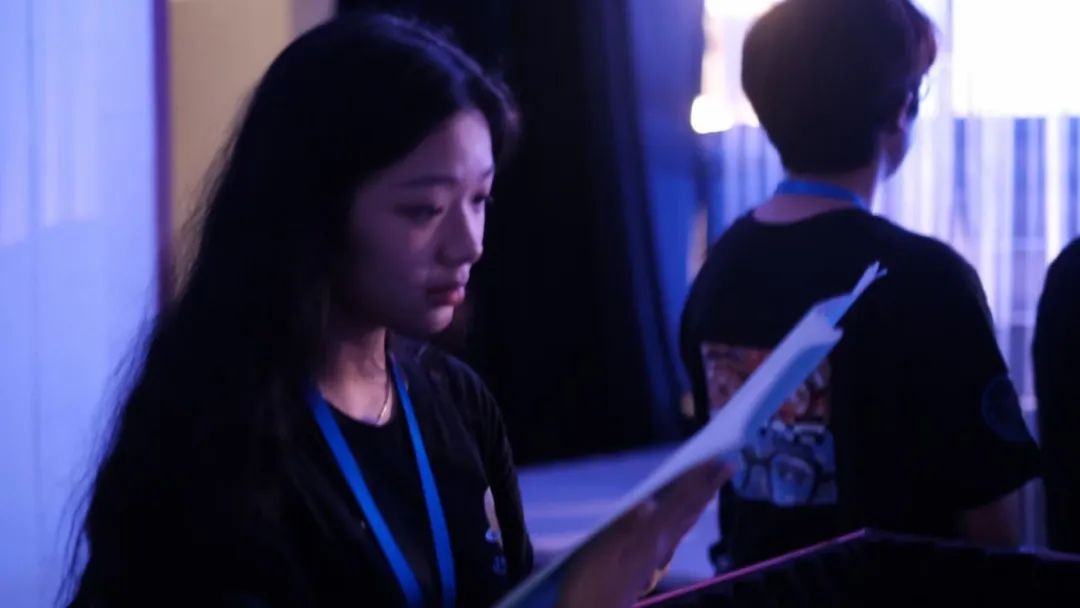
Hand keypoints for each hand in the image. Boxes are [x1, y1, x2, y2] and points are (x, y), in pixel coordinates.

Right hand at [555, 460, 731, 607]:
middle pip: (690, 509)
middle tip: (728, 464)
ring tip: (712, 485)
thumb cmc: (589, 583)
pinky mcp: (649, 564)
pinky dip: (686, 517)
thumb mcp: (599, 551)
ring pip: (686, 522)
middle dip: (707, 486)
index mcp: (650, 536)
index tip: (715, 456)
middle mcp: (660, 545)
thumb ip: (624, 527)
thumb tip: (647, 505)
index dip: (696, 477)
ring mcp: (656, 556)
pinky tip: (683, 519)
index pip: (680, 500)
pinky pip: (677, 533)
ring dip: (700, 500)